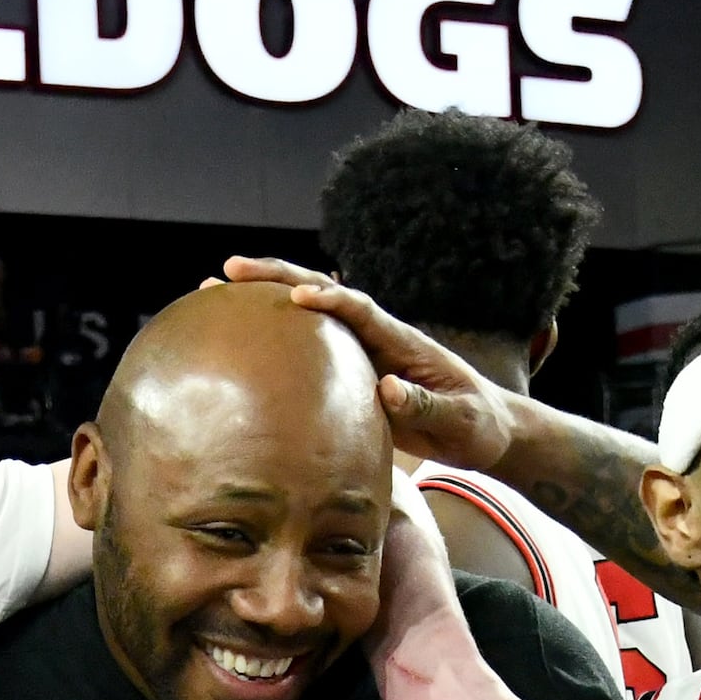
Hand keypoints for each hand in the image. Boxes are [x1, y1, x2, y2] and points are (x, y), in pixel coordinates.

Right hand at [218, 258, 521, 471]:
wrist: (485, 428)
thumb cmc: (476, 423)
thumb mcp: (460, 420)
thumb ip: (426, 405)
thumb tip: (386, 389)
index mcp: (404, 342)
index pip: (362, 311)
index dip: (331, 301)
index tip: (297, 296)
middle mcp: (379, 337)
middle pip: (324, 297)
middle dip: (276, 279)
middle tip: (228, 271)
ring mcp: (364, 351)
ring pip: (309, 318)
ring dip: (264, 300)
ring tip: (215, 290)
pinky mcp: (353, 372)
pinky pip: (308, 349)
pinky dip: (274, 337)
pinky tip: (240, 338)